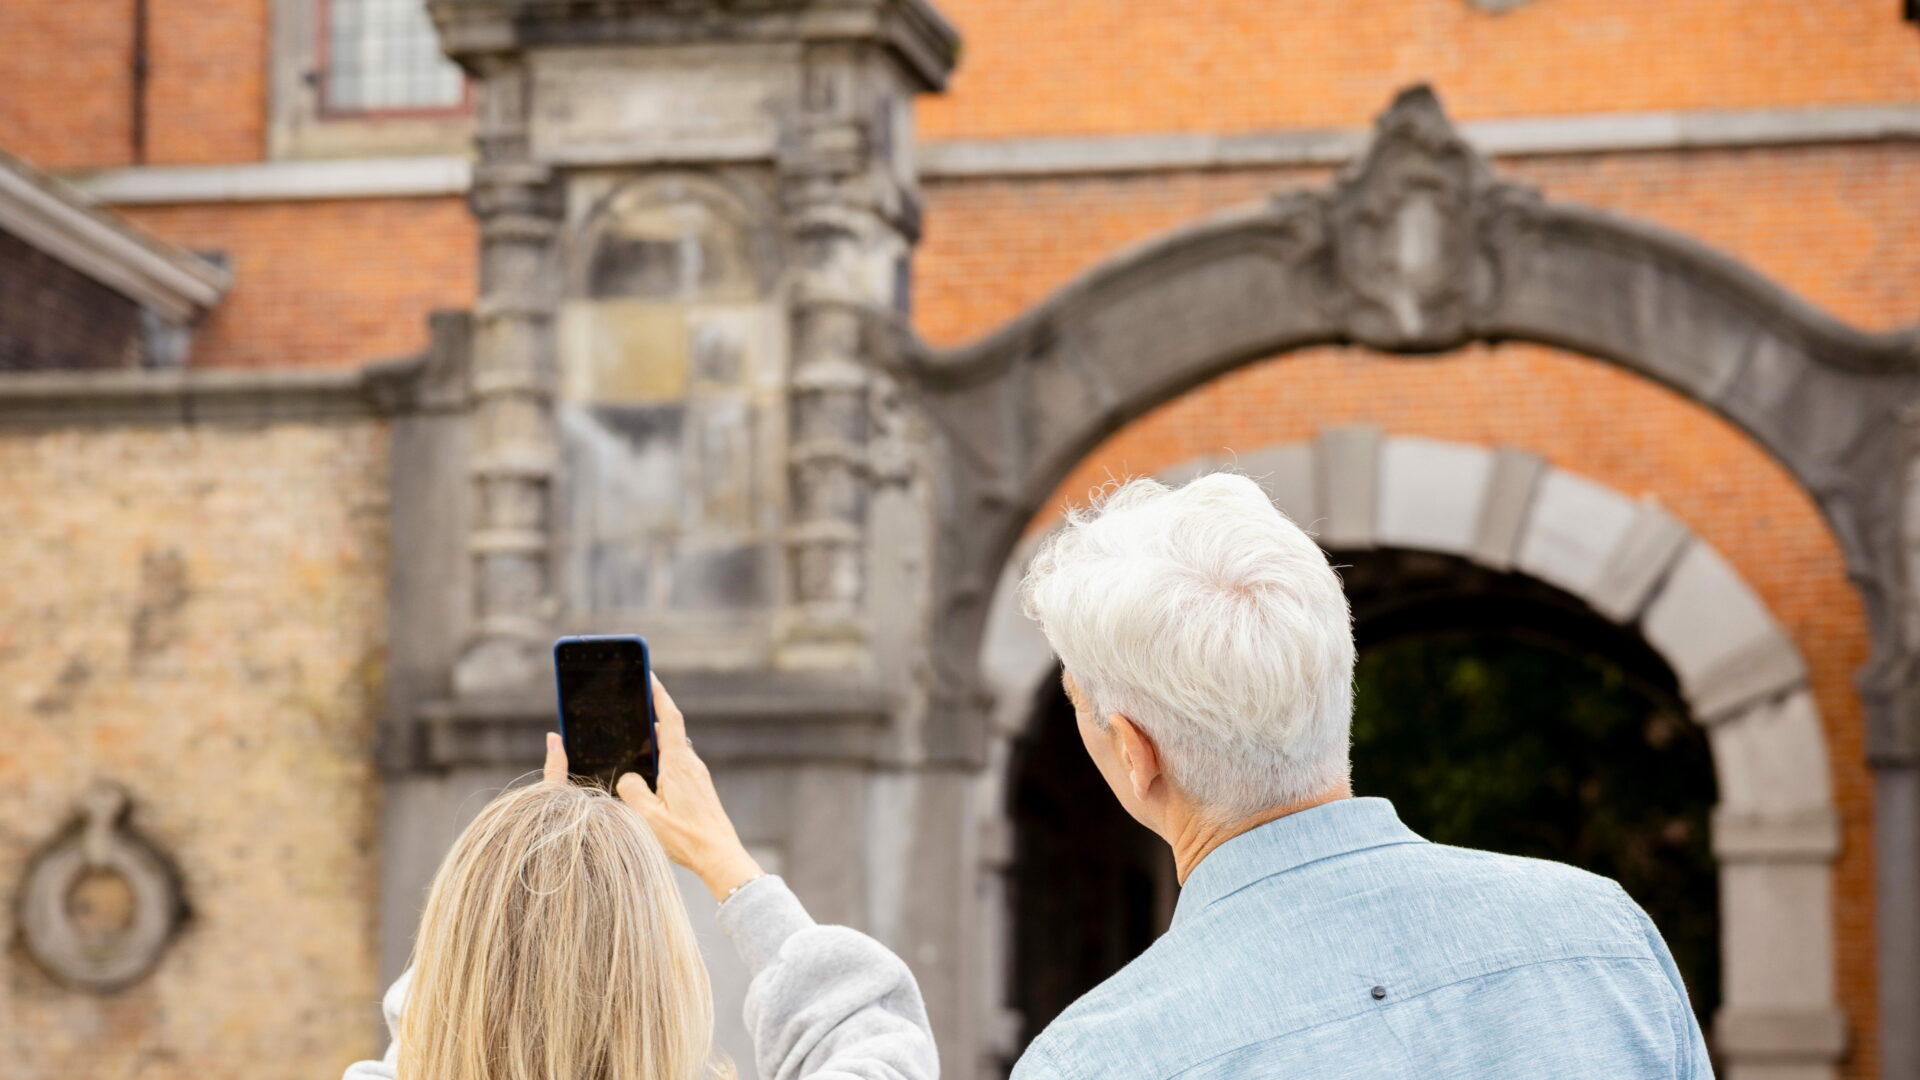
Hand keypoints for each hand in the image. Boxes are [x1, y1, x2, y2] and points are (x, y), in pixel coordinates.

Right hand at [616, 675, 762, 901]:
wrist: (720, 856)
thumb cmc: (687, 839)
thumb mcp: (648, 817)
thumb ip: (631, 790)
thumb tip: (629, 778)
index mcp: (679, 764)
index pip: (668, 718)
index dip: (657, 694)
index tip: (648, 675)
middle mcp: (691, 764)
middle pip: (669, 729)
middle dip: (650, 714)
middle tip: (630, 702)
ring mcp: (697, 775)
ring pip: (672, 749)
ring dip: (654, 741)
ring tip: (631, 739)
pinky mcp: (698, 788)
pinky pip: (676, 765)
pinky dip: (661, 760)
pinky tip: (648, 774)